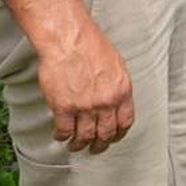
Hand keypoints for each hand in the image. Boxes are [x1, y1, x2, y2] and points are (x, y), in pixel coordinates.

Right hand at [40, 18, 134, 153]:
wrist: (68, 37)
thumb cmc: (90, 44)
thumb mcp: (116, 63)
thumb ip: (117, 85)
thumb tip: (115, 100)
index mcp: (122, 90)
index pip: (125, 122)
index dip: (119, 134)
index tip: (113, 138)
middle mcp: (106, 102)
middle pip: (106, 134)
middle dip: (100, 145)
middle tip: (94, 148)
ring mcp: (85, 106)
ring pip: (84, 137)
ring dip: (79, 144)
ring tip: (75, 145)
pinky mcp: (64, 107)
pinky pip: (64, 131)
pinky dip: (62, 136)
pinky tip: (60, 135)